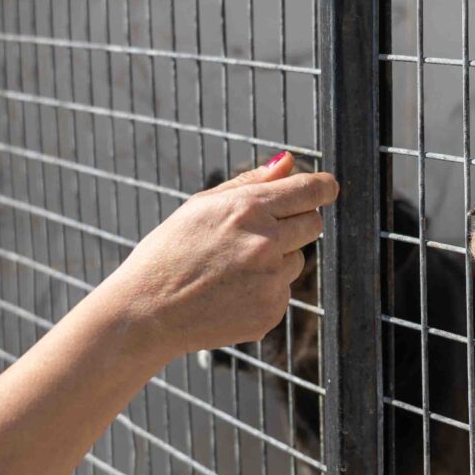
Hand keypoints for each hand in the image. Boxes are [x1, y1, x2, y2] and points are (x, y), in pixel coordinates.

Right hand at [99, 153, 336, 358]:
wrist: (148, 312)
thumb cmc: (169, 253)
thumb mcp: (201, 206)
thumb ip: (250, 182)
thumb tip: (288, 162)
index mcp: (247, 209)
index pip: (310, 190)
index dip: (322, 187)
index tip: (326, 188)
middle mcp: (266, 244)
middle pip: (313, 223)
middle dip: (297, 221)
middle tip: (263, 231)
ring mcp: (271, 282)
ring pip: (297, 261)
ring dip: (277, 259)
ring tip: (232, 268)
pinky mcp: (271, 312)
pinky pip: (282, 292)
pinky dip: (264, 290)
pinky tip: (230, 293)